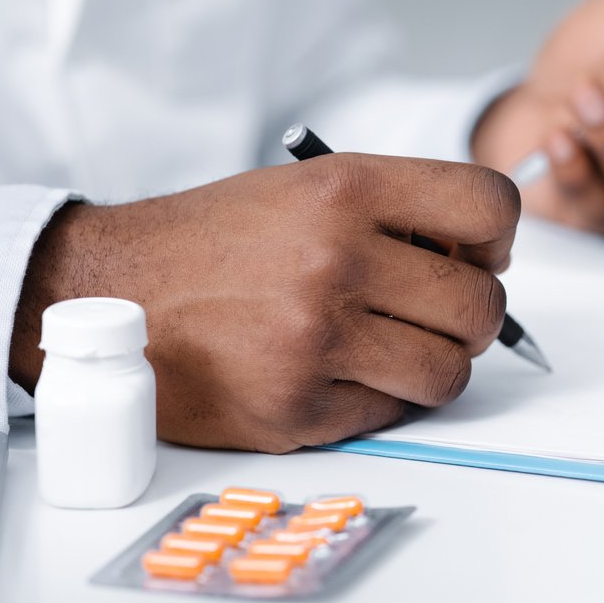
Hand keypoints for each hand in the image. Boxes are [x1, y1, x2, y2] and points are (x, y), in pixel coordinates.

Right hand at [8, 155, 520, 452]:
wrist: (105, 291)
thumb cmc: (213, 240)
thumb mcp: (303, 189)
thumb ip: (394, 214)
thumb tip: (479, 262)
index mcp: (345, 189)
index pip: (489, 205)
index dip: (498, 238)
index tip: (476, 255)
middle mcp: (337, 260)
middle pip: (480, 304)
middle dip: (473, 315)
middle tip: (438, 314)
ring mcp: (316, 339)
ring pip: (449, 373)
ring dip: (436, 365)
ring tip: (396, 349)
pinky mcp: (296, 407)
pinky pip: (391, 413)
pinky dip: (381, 400)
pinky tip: (342, 374)